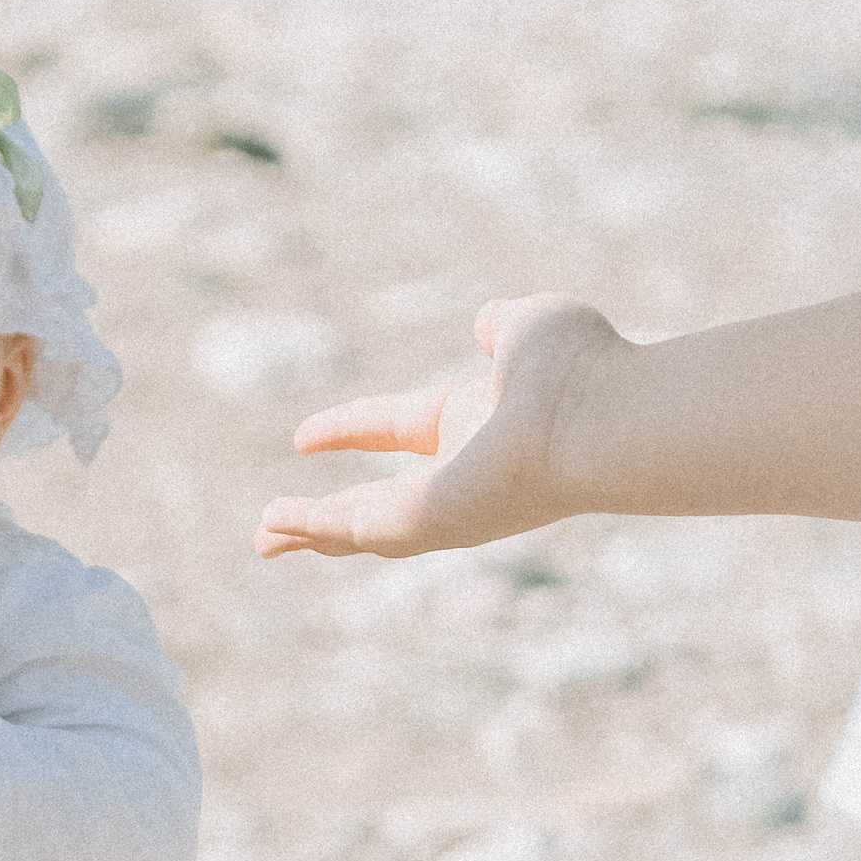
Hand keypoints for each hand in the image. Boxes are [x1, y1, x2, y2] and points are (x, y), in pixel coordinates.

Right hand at [256, 294, 619, 560]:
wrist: (599, 418)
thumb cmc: (578, 372)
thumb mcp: (529, 326)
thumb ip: (503, 326)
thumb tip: (487, 320)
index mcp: (475, 424)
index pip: (400, 429)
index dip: (352, 429)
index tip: (306, 437)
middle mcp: (456, 476)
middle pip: (376, 501)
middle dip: (326, 515)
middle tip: (278, 525)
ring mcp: (440, 508)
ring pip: (361, 528)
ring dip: (309, 532)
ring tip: (262, 539)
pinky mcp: (426, 525)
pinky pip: (356, 529)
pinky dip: (310, 527)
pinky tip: (272, 526)